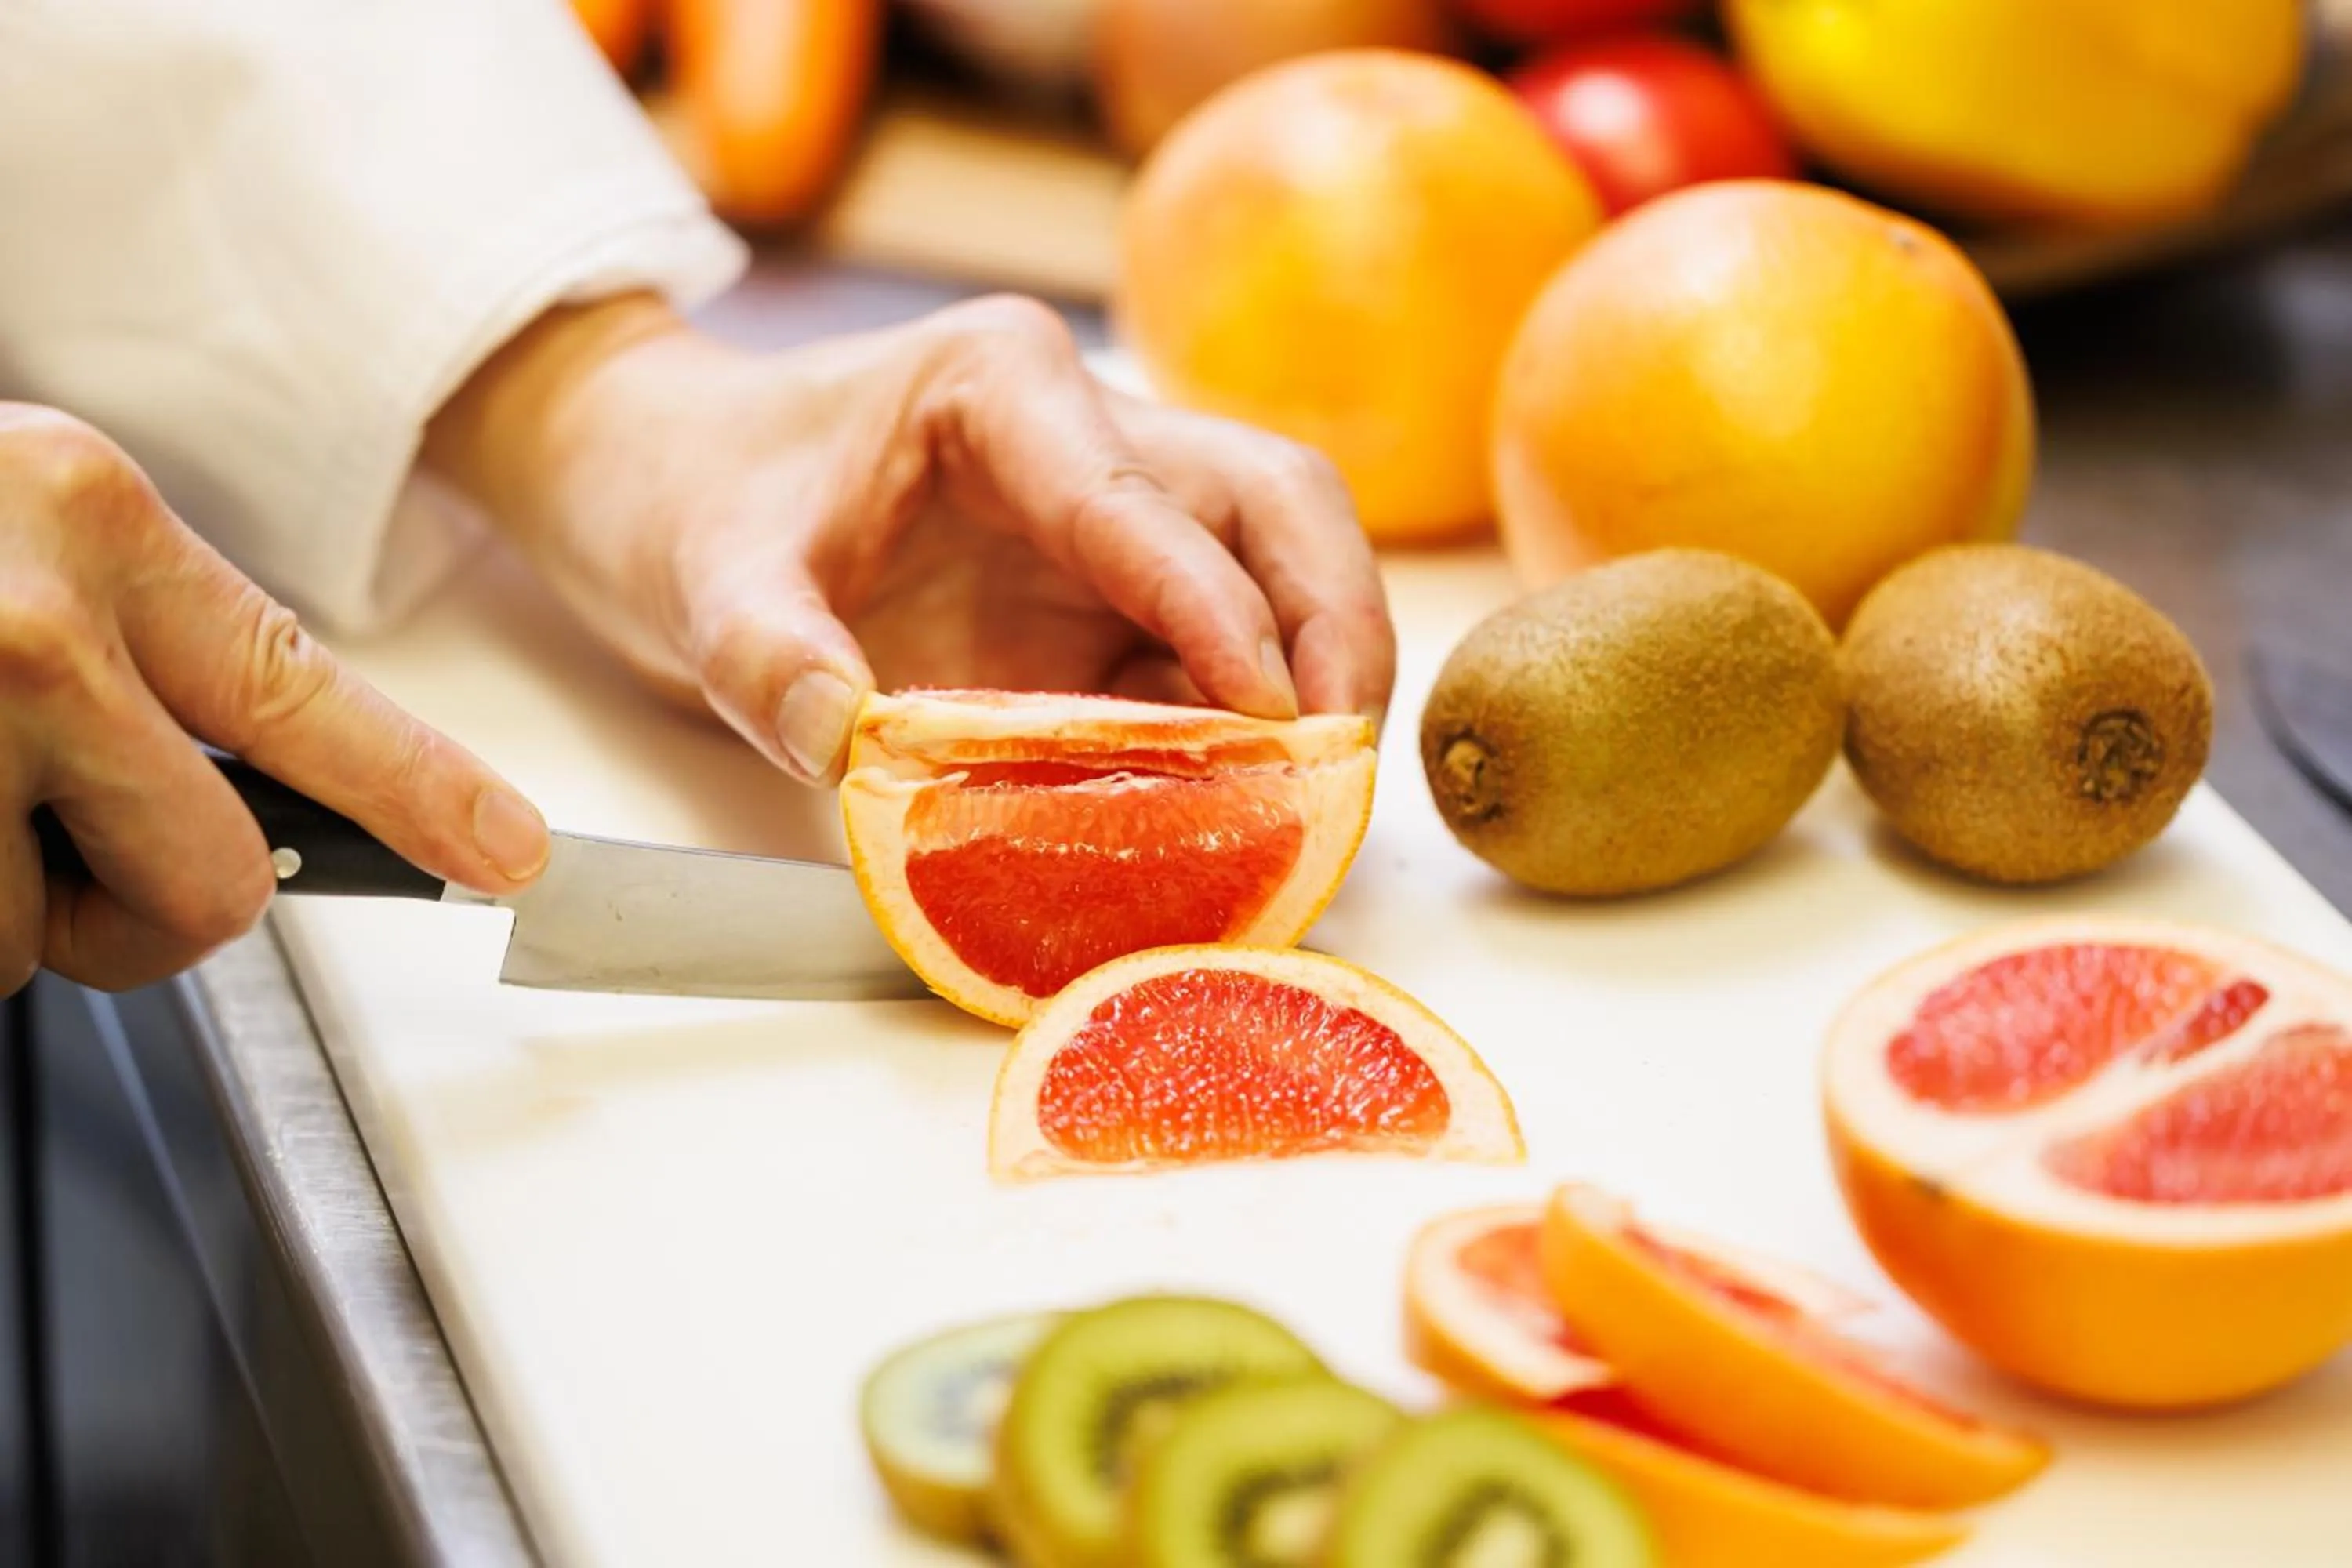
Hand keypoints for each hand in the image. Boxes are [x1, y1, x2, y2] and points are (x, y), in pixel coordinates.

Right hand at [0, 406, 548, 991]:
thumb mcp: (11, 537)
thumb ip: (133, 635)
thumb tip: (233, 779)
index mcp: (94, 518)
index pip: (304, 689)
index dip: (421, 792)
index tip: (511, 854)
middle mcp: (40, 617)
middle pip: (216, 878)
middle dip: (134, 905)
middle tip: (41, 845)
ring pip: (60, 937)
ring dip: (7, 907)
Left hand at [423, 293, 1395, 782]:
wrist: (668, 481)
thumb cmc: (692, 497)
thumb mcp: (701, 577)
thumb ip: (764, 656)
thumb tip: (842, 741)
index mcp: (1002, 386)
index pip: (1149, 501)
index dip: (1225, 611)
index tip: (1274, 718)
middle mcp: (1088, 430)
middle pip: (1278, 503)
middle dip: (1334, 626)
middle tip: (1339, 765)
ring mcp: (1112, 512)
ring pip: (1279, 567)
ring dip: (1317, 677)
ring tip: (1317, 802)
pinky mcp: (1110, 590)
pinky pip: (1216, 648)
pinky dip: (1250, 724)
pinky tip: (1248, 806)